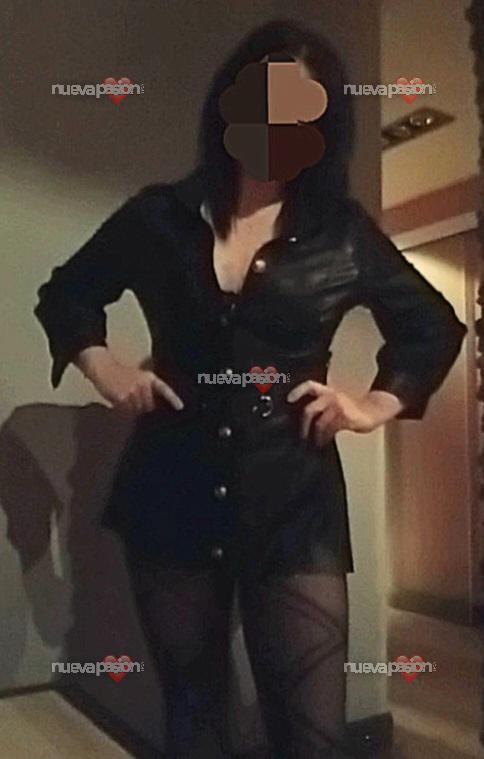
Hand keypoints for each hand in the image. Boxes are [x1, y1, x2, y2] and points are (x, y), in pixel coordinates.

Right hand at [75, 346, 183, 415]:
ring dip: (131, 409)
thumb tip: (150, 406)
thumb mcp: (136, 376)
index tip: (180, 407)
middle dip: (142, 407)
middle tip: (131, 400)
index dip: (173, 399)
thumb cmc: (118, 373)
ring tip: (123, 398)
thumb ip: (146, 389)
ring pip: (137, 411)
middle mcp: (144, 384)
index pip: (164, 389)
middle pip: (149, 406)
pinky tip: (118, 400)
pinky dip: (122, 410)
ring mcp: (134, 391)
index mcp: (149, 377)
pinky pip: (126, 412)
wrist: (102, 366)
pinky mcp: (123, 398)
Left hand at [287, 380, 402, 446]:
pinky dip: (324, 439)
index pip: (309, 386)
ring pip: (319, 423)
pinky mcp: (346, 418)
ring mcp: (338, 407)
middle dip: (302, 425)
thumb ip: (322, 404)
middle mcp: (331, 397)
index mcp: (327, 391)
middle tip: (300, 436)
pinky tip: (323, 443)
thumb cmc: (353, 408)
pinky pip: (329, 430)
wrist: (375, 409)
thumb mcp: (336, 400)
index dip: (297, 391)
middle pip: (309, 409)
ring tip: (313, 442)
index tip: (288, 400)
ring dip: (313, 436)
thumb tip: (303, 418)